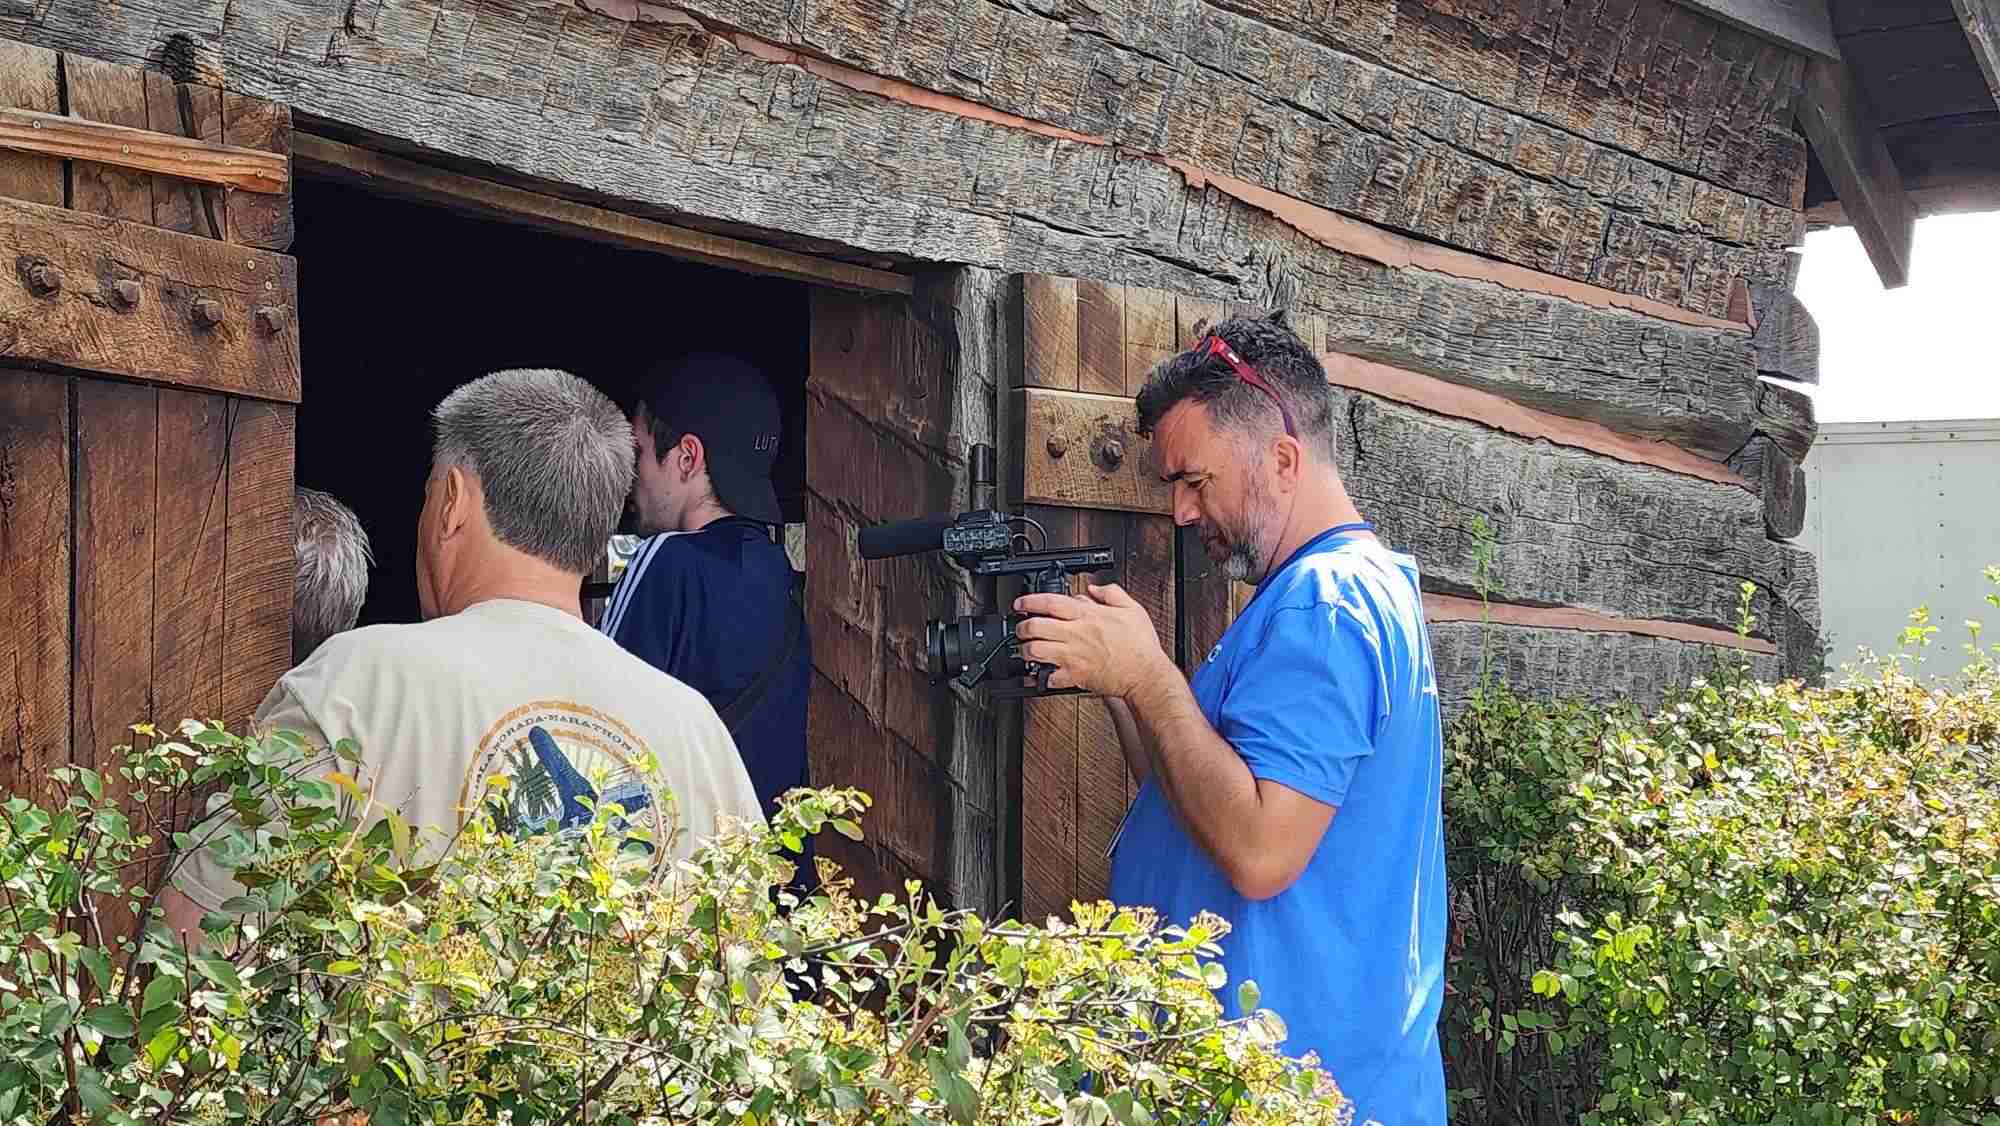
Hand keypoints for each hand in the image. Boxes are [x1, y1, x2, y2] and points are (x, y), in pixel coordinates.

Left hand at [1014, 583, 1170, 698]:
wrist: (1146, 675)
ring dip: (1026, 650)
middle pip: (1035, 627)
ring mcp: (1073, 656)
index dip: (1030, 601)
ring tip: (1027, 649)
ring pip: (1036, 651)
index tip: (1020, 603)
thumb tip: (1094, 589)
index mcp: (1088, 616)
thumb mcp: (1132, 608)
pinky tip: (1043, 673)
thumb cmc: (1140, 645)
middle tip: (1021, 628)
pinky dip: (1042, 677)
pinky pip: (1049, 678)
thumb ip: (1111, 593)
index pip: (1050, 602)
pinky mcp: (1075, 676)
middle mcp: (1076, 634)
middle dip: (1022, 626)